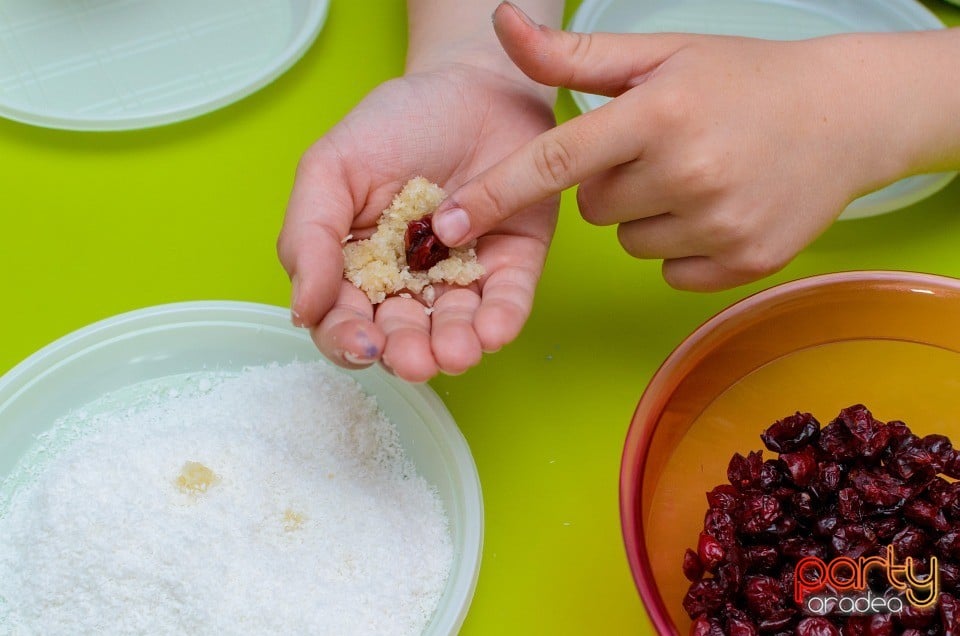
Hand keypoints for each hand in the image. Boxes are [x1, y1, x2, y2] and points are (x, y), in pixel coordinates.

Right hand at [277, 63, 556, 380]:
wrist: (473, 82)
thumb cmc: (397, 124)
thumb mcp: (332, 167)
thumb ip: (309, 235)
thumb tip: (302, 310)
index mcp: (358, 265)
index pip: (344, 319)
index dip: (347, 339)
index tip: (360, 342)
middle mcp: (409, 282)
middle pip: (401, 334)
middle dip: (407, 352)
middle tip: (414, 357)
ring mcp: (463, 276)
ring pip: (454, 328)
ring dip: (453, 347)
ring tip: (456, 353)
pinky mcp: (513, 264)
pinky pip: (508, 302)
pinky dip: (501, 322)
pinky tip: (492, 333)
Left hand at [432, 4, 936, 290]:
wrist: (847, 117)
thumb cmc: (743, 78)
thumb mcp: (660, 53)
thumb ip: (573, 55)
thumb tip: (499, 25)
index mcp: (659, 114)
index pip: (554, 162)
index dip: (495, 195)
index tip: (447, 224)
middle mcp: (688, 173)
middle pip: (590, 209)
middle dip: (608, 183)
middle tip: (658, 150)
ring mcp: (720, 225)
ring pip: (628, 242)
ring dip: (644, 216)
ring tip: (692, 177)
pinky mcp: (743, 264)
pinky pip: (668, 271)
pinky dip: (679, 248)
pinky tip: (714, 209)